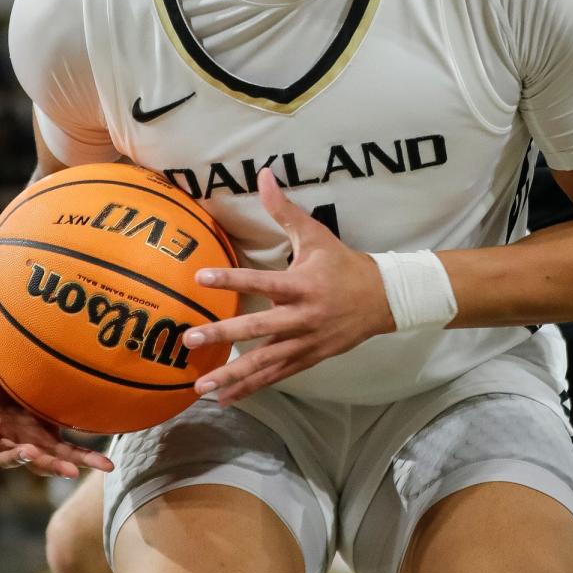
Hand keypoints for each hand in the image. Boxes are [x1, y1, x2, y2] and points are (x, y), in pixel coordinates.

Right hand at [0, 305, 113, 479]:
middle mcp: (1, 437)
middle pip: (8, 454)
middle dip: (21, 456)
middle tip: (31, 454)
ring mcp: (25, 440)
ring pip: (40, 459)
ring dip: (55, 465)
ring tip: (72, 470)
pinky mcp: (48, 438)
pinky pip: (66, 453)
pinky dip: (85, 458)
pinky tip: (106, 463)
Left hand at [184, 169, 393, 404]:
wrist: (382, 300)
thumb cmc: (343, 264)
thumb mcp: (315, 235)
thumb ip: (284, 210)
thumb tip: (263, 175)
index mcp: (302, 284)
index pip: (261, 280)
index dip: (231, 278)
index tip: (201, 277)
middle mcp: (302, 317)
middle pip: (258, 328)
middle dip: (223, 334)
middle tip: (190, 339)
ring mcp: (305, 342)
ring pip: (265, 361)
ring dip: (232, 374)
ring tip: (201, 384)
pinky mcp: (308, 358)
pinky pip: (276, 375)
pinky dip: (252, 387)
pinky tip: (226, 397)